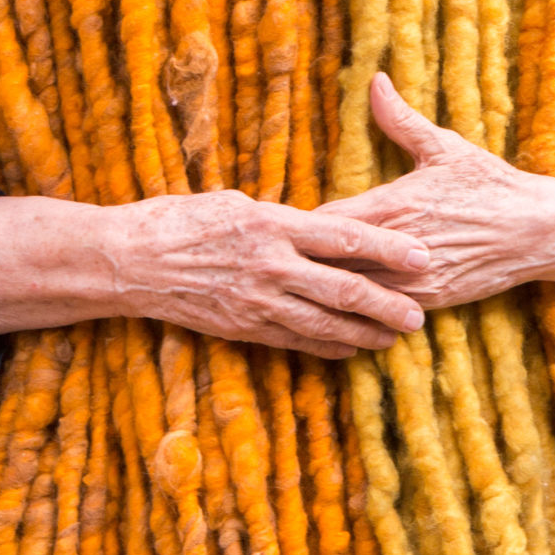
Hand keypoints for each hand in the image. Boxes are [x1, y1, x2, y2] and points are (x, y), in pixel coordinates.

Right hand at [101, 190, 428, 356]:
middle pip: (343, 288)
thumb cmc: (183, 220)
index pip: (345, 237)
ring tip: (395, 337)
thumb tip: (319, 226)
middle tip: (420, 315)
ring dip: (364, 332)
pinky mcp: (243, 327)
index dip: (389, 249)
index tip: (423, 255)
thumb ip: (282, 220)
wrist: (132, 261)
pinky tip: (350, 349)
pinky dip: (326, 347)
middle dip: (387, 303)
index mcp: (273, 225)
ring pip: (323, 323)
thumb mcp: (237, 204)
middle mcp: (271, 266)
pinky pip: (294, 341)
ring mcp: (257, 302)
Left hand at [315, 73, 554, 310]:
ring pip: (352, 291)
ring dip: (333, 284)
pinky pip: (381, 310)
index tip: (289, 223)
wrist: (539, 230)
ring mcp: (413, 279)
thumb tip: (375, 82)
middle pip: (330, 261)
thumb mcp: (445, 147)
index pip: (324, 222)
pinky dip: (363, 305)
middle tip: (292, 254)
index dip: (302, 225)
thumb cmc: (491, 185)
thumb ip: (400, 120)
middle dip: (311, 257)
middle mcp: (397, 246)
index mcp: (392, 205)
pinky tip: (348, 302)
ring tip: (311, 280)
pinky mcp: (428, 301)